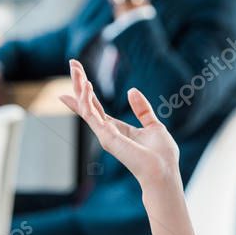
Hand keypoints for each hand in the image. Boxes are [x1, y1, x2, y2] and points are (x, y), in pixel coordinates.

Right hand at [59, 59, 179, 186]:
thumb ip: (142, 109)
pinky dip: (87, 99)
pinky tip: (86, 84)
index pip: (95, 108)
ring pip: (86, 106)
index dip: (85, 93)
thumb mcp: (153, 125)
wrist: (163, 172)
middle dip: (79, 83)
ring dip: (80, 85)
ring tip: (75, 67)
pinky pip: (92, 115)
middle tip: (72, 62)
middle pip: (87, 103)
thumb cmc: (161, 155)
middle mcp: (107, 131)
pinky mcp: (106, 137)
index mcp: (117, 129)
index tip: (77, 78)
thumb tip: (131, 91)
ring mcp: (104, 135)